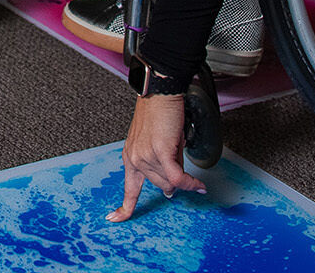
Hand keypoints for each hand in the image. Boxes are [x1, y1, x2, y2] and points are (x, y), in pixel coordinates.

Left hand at [106, 93, 206, 222]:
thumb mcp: (154, 143)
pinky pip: (177, 177)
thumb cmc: (158, 115)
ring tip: (179, 147)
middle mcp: (134, 159)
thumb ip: (159, 165)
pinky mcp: (160, 151)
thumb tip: (172, 187)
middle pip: (160, 185)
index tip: (114, 219)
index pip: (128, 189)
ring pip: (170, 180)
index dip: (124, 208)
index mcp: (129, 157)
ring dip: (182, 172)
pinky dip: (190, 183)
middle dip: (173, 177)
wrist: (160, 94)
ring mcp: (145, 156)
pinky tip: (199, 186)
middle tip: (176, 156)